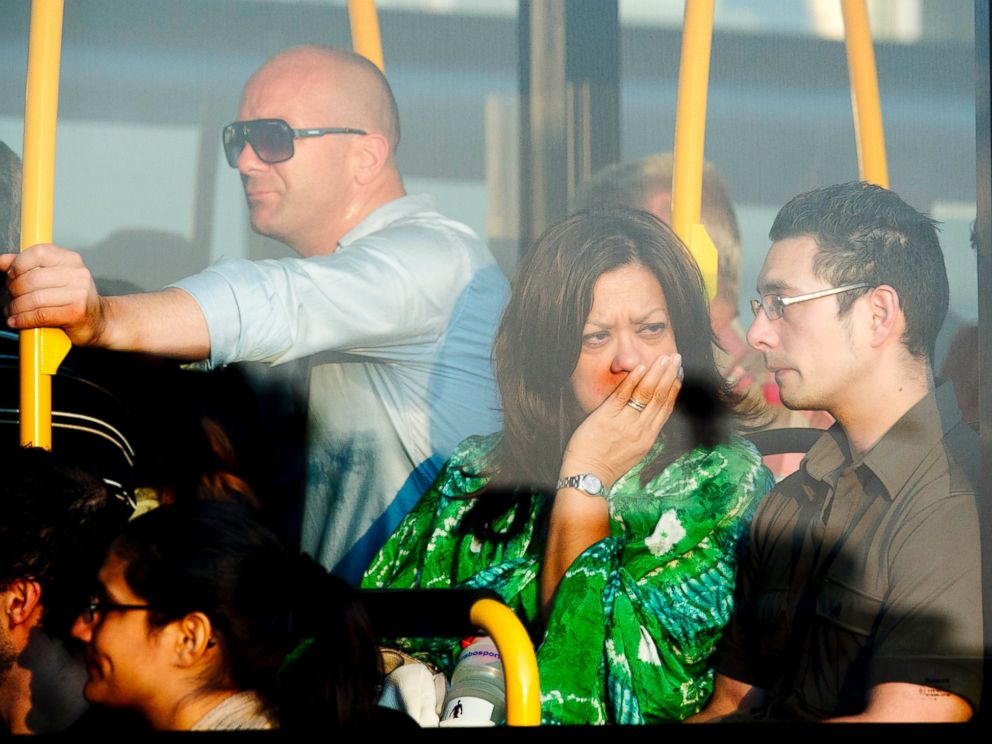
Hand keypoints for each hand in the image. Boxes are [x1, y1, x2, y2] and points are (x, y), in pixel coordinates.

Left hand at [1, 244, 107, 345]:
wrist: (100, 321)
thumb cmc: (75, 300)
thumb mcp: (55, 277)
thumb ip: (29, 266)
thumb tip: (3, 260)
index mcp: (71, 260)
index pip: (38, 253)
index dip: (18, 264)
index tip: (10, 275)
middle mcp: (78, 274)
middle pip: (32, 278)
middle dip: (14, 290)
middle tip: (12, 297)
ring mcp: (79, 293)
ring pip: (34, 298)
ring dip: (17, 307)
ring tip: (13, 311)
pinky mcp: (76, 312)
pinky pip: (40, 314)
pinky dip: (24, 319)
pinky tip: (18, 321)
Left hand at [560, 352, 682, 490]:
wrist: (588, 475)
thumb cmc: (607, 465)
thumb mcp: (633, 452)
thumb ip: (642, 434)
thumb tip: (648, 418)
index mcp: (648, 438)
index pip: (666, 408)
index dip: (674, 389)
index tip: (679, 374)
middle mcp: (641, 429)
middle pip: (660, 397)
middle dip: (670, 375)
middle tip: (676, 358)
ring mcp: (625, 423)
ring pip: (646, 393)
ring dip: (657, 373)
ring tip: (664, 358)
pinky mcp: (607, 417)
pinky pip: (623, 395)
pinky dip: (634, 380)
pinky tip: (641, 367)